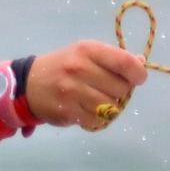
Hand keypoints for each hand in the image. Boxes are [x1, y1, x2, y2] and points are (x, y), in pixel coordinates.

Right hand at [25, 40, 146, 131]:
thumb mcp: (85, 53)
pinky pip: (97, 120)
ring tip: (96, 100)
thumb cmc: (63, 66)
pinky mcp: (68, 111)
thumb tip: (140, 64)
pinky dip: (97, 118)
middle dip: (120, 91)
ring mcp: (73, 92)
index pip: (125, 62)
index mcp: (87, 50)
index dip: (138, 73)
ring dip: (109, 106)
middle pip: (121, 88)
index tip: (138, 78)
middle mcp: (79, 69)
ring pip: (111, 106)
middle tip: (107, 89)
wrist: (28, 84)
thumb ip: (113, 58)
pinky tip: (86, 109)